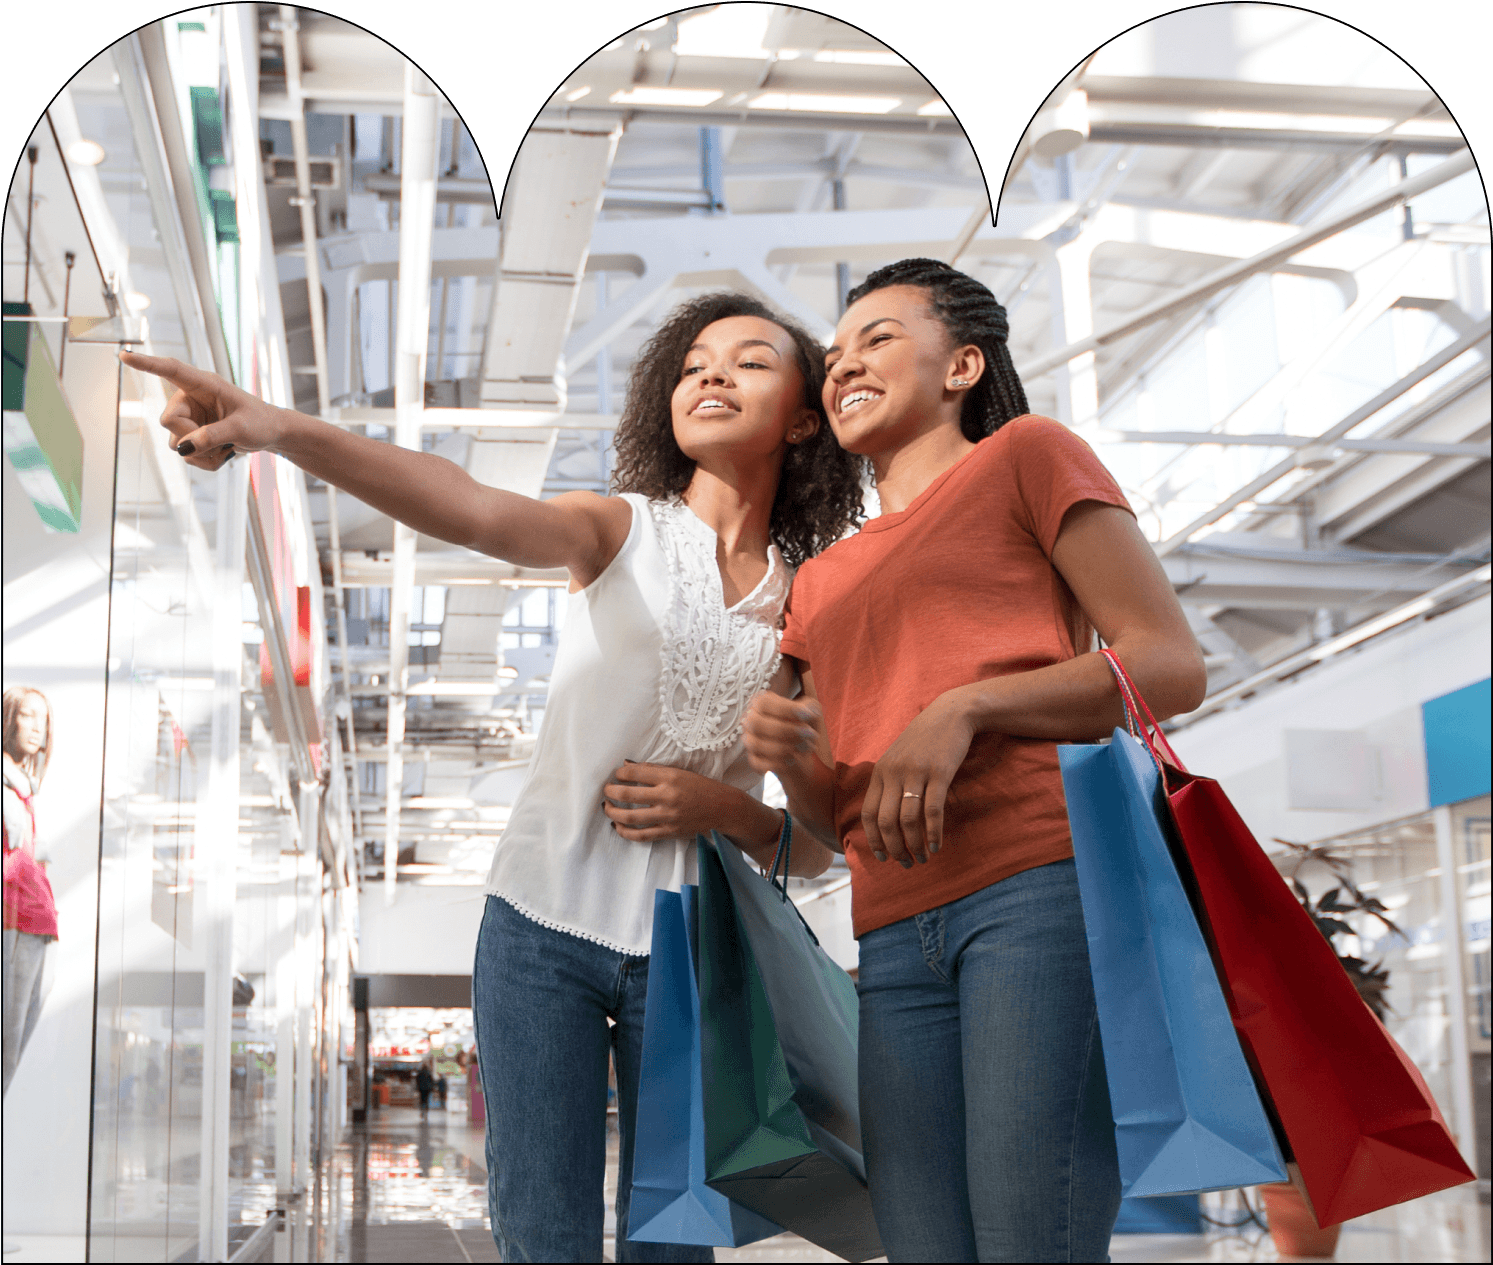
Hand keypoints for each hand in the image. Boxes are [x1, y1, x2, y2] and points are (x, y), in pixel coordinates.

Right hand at [120, 351, 288, 470]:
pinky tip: (225, 453)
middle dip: (190, 437)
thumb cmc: (261, 422)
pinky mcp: (194, 436)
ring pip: (176, 442)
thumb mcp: (241, 428)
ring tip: (227, 446)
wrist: (272, 435)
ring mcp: (191, 419)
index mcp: (204, 385)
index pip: (171, 370)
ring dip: (202, 453)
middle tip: (219, 440)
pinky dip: (206, 460)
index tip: (124, 356)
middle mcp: (191, 399)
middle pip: (168, 421)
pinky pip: (187, 455)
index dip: (147, 364)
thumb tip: (184, 448)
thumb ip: (212, 436)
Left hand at [601, 762, 749, 843]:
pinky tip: (618, 827)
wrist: (724, 810)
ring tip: (607, 807)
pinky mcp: (668, 832)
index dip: (621, 773)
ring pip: (630, 816)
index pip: (636, 772)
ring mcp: (667, 816)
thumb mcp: (681, 772)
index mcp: (670, 777)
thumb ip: (654, 770)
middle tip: (607, 790)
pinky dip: (625, 832)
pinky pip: (641, 835)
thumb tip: (628, 766)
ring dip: (612, 811)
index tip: (617, 774)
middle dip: (611, 791)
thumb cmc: (702, 788)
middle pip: (628, 794)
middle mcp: (667, 796)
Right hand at [742, 692, 823, 777]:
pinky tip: (793, 760)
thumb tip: (810, 711)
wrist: (801, 750)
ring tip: (805, 747)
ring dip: (784, 747)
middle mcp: (751, 720)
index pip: (765, 703)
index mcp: (761, 703)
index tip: (807, 715)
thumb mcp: (809, 712)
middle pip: (757, 724)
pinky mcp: (753, 760)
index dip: (786, 709)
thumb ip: (810, 707)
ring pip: (756, 745)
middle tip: (808, 733)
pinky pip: (758, 764)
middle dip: (786, 730)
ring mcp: (750, 741)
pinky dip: (777, 764)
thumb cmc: (802, 725)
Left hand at [862, 694, 974, 867]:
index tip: (881, 857)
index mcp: (880, 772)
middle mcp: (894, 773)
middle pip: (886, 822)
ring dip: (915, 845)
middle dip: (895, 848)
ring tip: (923, 858)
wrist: (950, 714)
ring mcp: (916, 773)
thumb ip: (888, 783)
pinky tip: (937, 845)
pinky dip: (933, 832)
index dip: (873, 839)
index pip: (869, 813)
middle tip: (906, 864)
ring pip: (908, 820)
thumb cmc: (924, 741)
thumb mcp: (897, 758)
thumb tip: (884, 819)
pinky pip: (933, 810)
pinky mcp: (939, 773)